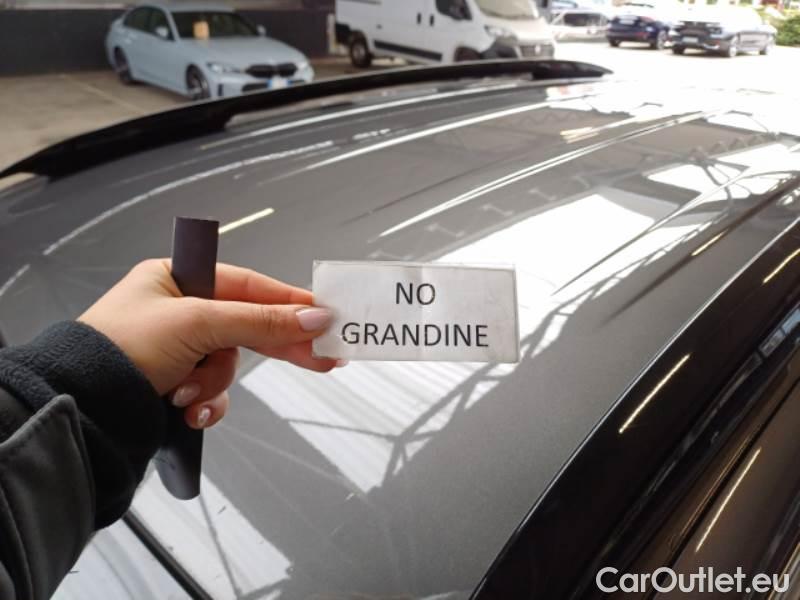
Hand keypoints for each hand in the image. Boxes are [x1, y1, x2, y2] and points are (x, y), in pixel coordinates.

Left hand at [79, 259, 339, 428]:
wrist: (81, 409)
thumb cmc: (120, 350)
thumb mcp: (198, 324)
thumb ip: (261, 320)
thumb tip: (313, 316)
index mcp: (177, 278)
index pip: (249, 286)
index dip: (289, 301)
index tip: (325, 315)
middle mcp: (179, 310)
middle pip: (245, 325)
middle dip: (275, 345)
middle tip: (322, 358)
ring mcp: (178, 348)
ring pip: (229, 364)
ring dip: (214, 383)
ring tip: (188, 394)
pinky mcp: (177, 382)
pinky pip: (213, 390)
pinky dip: (205, 403)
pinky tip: (187, 411)